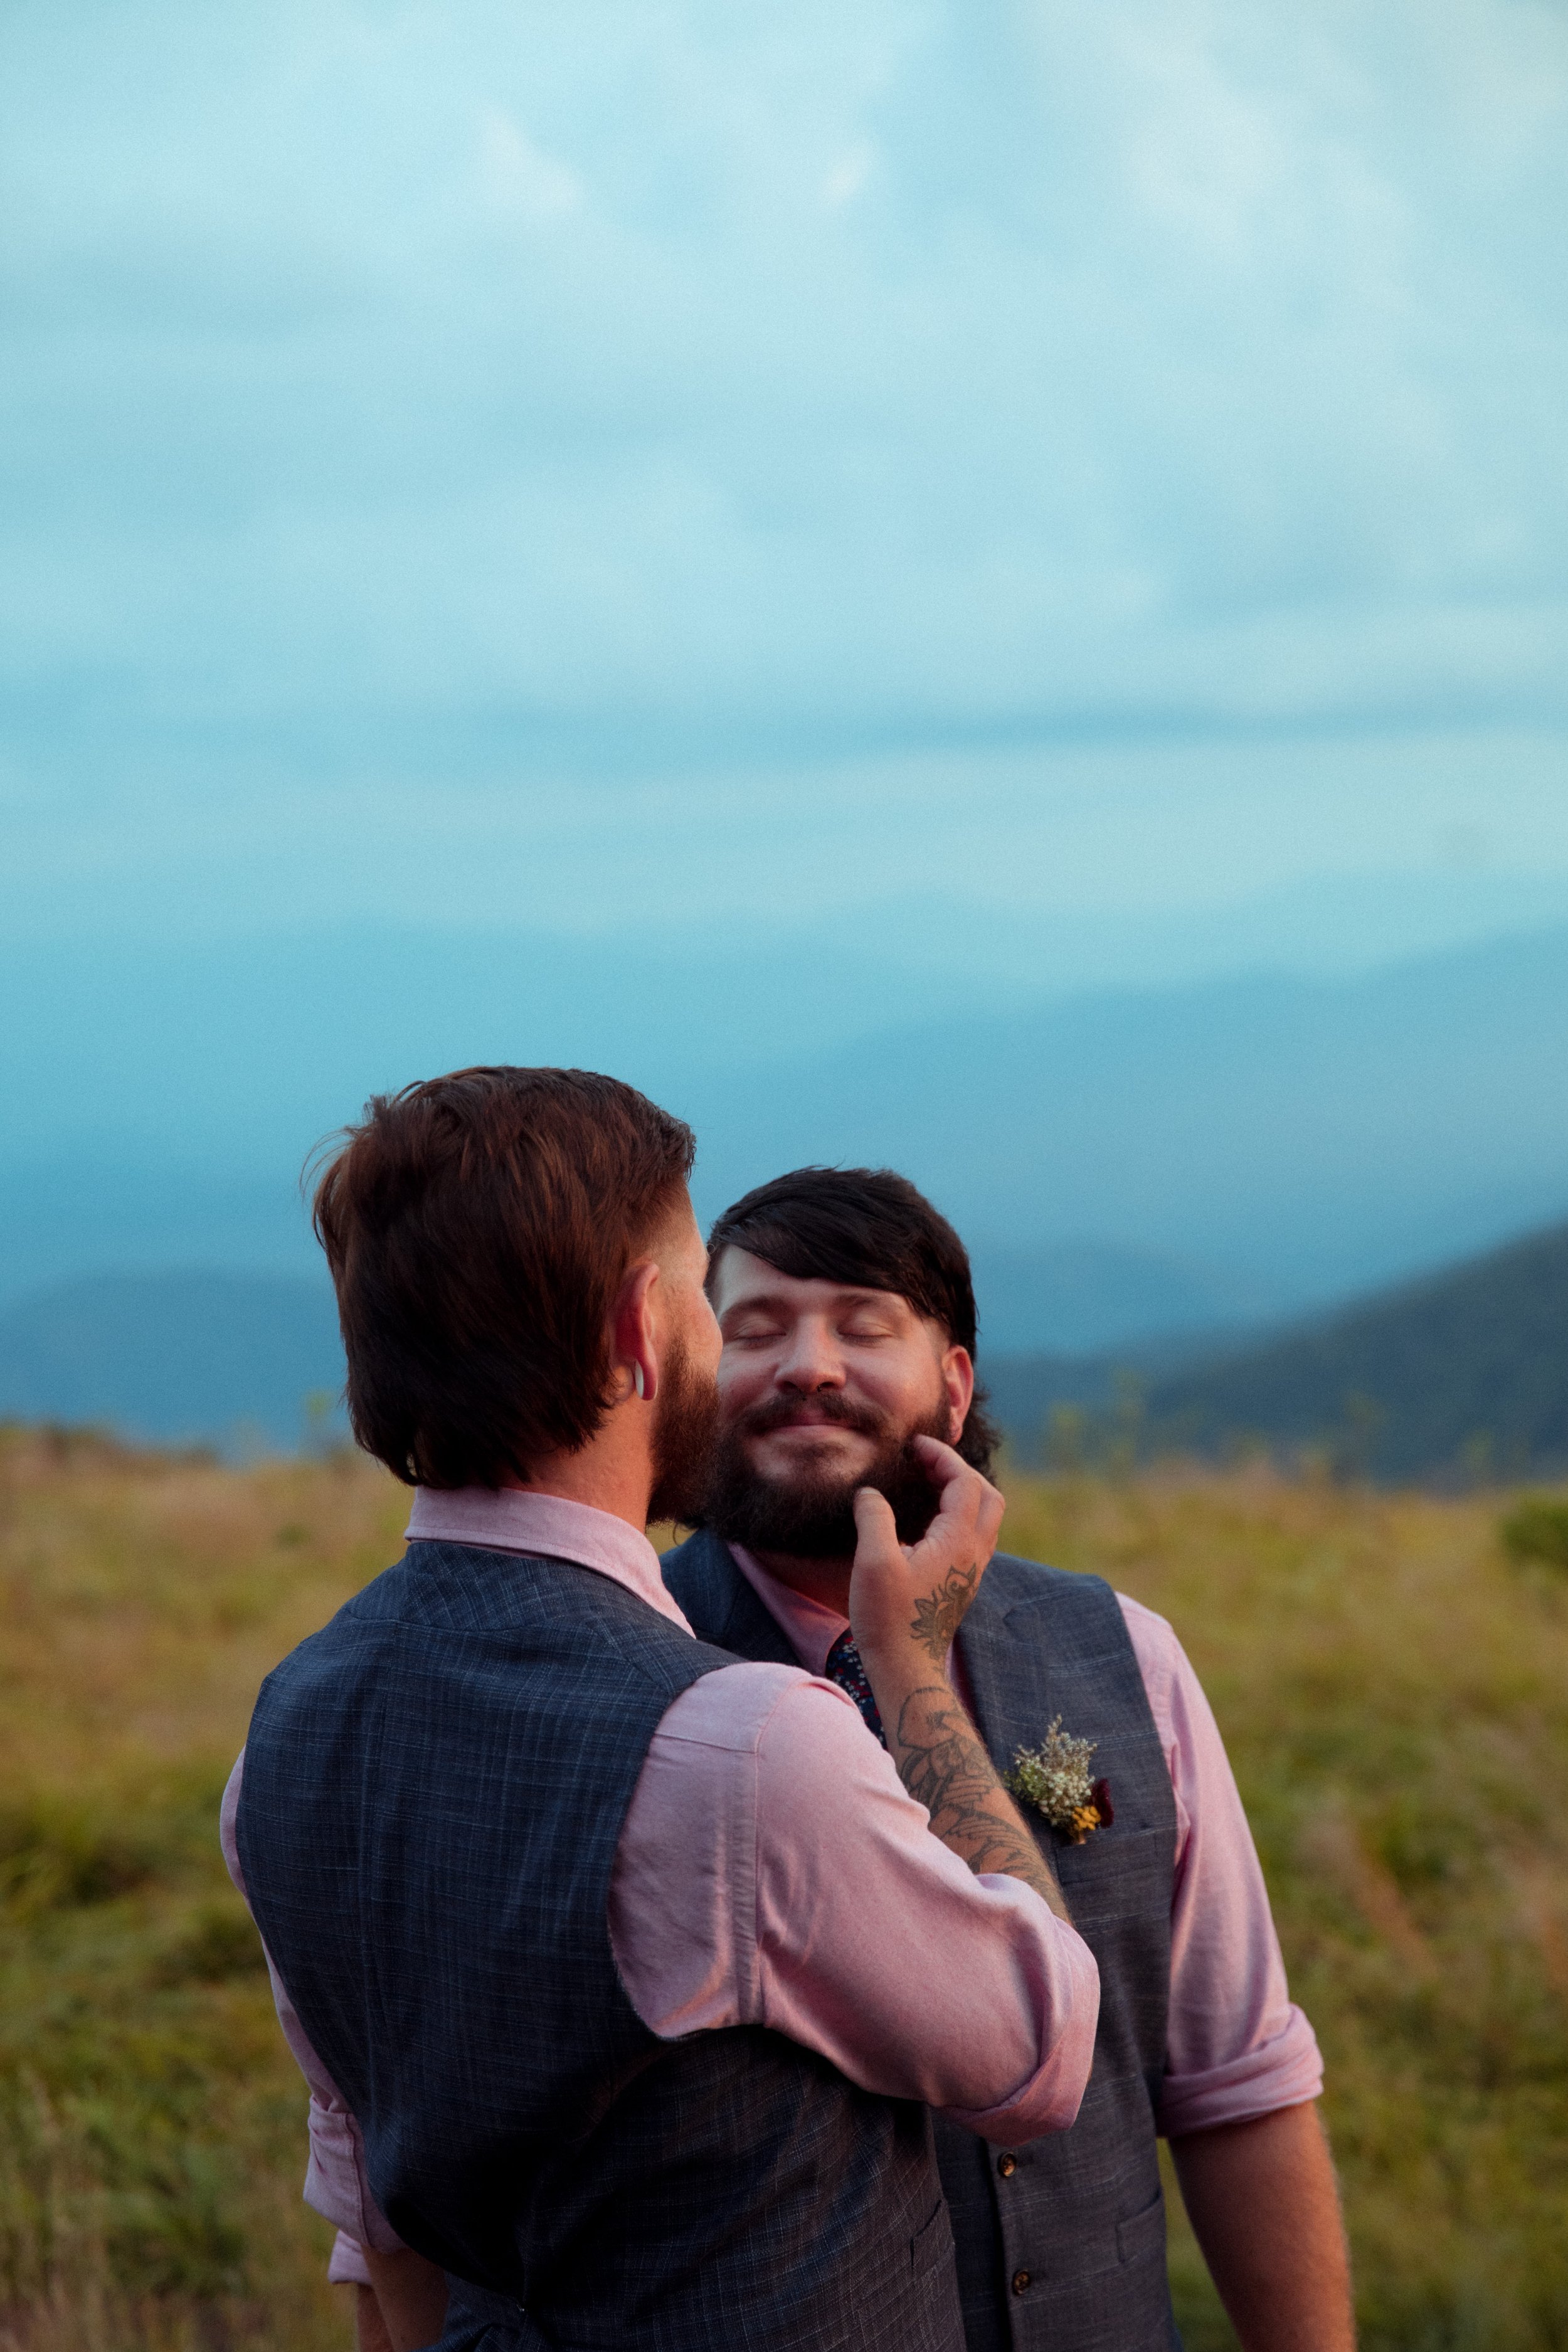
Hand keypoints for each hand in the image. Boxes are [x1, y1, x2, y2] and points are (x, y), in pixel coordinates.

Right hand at [848, 1436, 1004, 1667]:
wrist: (907, 1668)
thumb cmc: (889, 1618)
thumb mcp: (874, 1562)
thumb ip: (875, 1517)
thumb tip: (871, 1493)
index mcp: (958, 1541)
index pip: (965, 1482)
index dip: (943, 1456)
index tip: (915, 1446)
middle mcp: (974, 1553)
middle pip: (987, 1495)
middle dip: (959, 1471)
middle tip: (925, 1462)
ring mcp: (972, 1570)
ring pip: (985, 1517)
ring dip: (962, 1492)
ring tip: (926, 1484)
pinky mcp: (963, 1583)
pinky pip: (973, 1535)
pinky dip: (957, 1514)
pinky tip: (926, 1520)